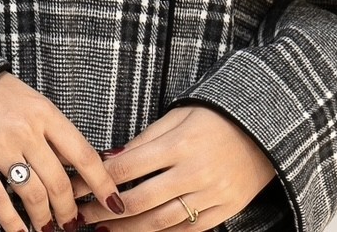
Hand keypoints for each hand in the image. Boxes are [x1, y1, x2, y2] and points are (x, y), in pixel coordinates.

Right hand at [0, 72, 122, 231]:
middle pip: (59, 182)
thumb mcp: (32, 101)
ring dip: (45, 221)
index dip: (102, 184)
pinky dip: (13, 224)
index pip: (83, 154)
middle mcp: (26, 130)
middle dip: (69, 210)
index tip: (114, 203)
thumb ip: (53, 131)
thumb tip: (81, 166)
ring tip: (49, 231)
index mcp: (45, 112)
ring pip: (33, 195)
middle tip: (73, 224)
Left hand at [73, 105, 275, 229]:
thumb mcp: (178, 116)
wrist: (261, 129)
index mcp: (179, 143)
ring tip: (103, 231)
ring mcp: (210, 195)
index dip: (97, 179)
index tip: (75, 187)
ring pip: (160, 222)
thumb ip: (145, 139)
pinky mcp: (223, 211)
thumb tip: (109, 158)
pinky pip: (186, 228)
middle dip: (105, 211)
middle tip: (79, 217)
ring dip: (127, 230)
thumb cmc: (213, 116)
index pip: (128, 167)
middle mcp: (194, 172)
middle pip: (139, 201)